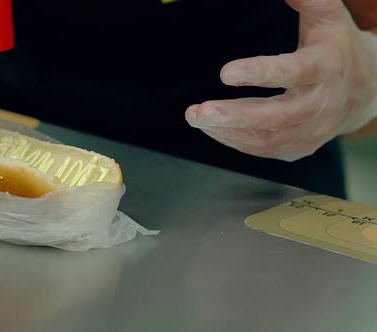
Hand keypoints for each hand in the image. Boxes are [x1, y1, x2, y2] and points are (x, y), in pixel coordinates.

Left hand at [185, 0, 376, 161]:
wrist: (367, 90)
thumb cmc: (335, 48)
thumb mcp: (327, 18)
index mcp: (324, 67)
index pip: (290, 72)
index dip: (258, 73)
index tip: (225, 72)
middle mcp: (320, 104)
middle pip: (276, 116)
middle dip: (234, 116)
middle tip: (198, 112)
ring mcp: (311, 131)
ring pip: (267, 138)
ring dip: (227, 131)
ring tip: (196, 118)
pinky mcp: (300, 147)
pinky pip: (265, 150)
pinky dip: (236, 141)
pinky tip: (214, 129)